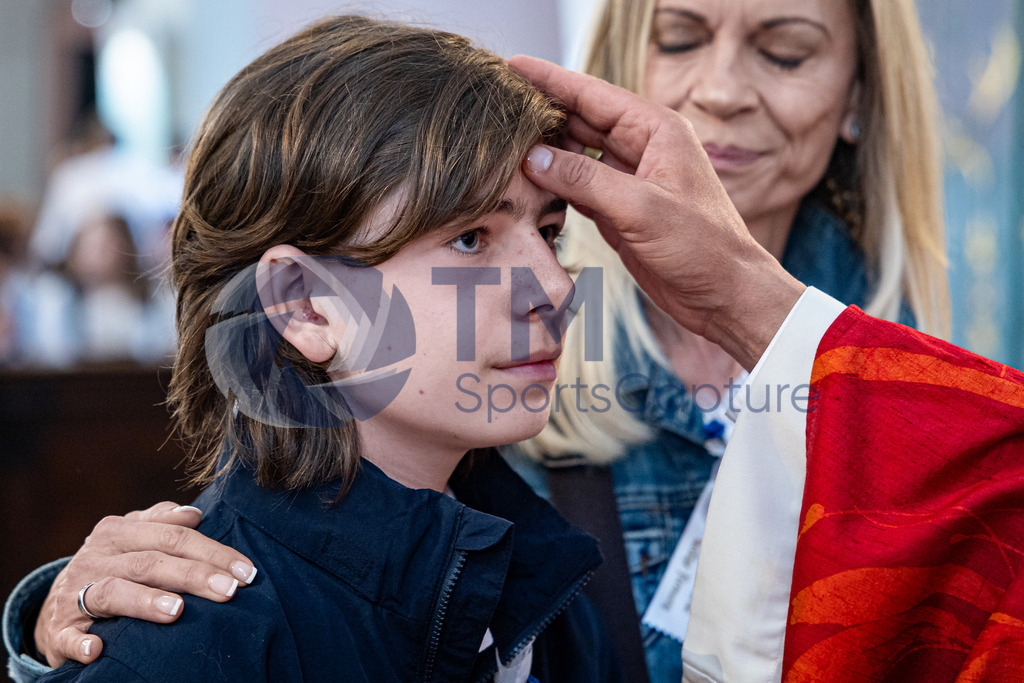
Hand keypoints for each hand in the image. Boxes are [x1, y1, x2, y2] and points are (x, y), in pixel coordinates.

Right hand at [35, 502, 256, 667]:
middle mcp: (96, 558)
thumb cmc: (111, 567)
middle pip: (151, 562)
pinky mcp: (59, 631)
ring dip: (144, 602)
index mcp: (118, 532)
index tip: (246, 571)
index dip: (212, 552)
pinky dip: (81, 644)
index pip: (173, 537)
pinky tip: (99, 650)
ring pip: (113, 593)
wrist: (55, 607)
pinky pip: (69, 638)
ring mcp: (74, 594)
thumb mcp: (132, 538)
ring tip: (177, 611)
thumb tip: (194, 514)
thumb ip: (161, 523)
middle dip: (194, 575)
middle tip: (229, 591)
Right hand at [510, 55, 804, 369]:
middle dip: (541, 111)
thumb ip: (586, 180)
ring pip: (576, 154)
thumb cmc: (702, 247)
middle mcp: (643, 148)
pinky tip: (526, 180)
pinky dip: (553, 184)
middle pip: (581, 120)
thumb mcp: (642, 208)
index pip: (593, 95)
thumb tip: (535, 158)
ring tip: (502, 141)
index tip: (512, 67)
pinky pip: (578, 187)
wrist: (725, 294)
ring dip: (544, 151)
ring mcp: (630, 180)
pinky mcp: (620, 211)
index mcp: (657, 131)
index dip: (550, 80)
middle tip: (498, 104)